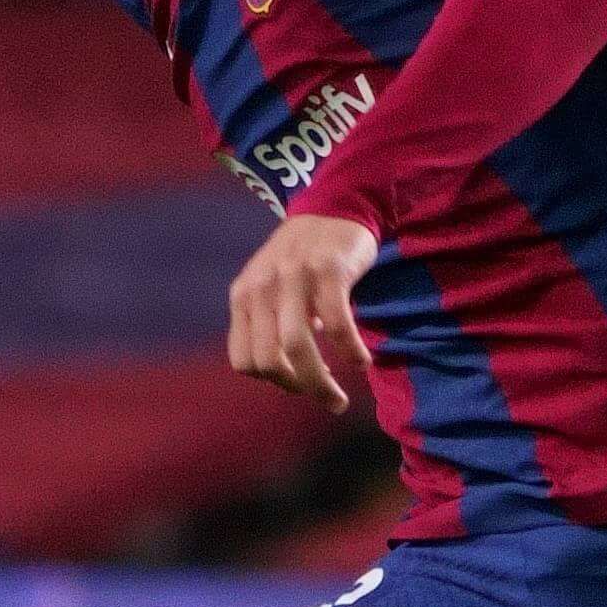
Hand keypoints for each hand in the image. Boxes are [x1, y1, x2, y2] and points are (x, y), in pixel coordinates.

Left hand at [227, 211, 378, 411]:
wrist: (335, 206)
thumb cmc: (303, 257)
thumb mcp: (270, 288)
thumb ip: (267, 324)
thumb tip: (285, 375)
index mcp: (243, 297)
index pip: (244, 361)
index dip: (271, 380)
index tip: (299, 383)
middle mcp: (262, 288)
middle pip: (271, 361)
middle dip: (300, 389)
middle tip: (327, 400)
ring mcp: (294, 278)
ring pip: (299, 349)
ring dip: (322, 383)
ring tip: (340, 398)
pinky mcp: (328, 271)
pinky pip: (337, 326)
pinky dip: (351, 352)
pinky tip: (362, 360)